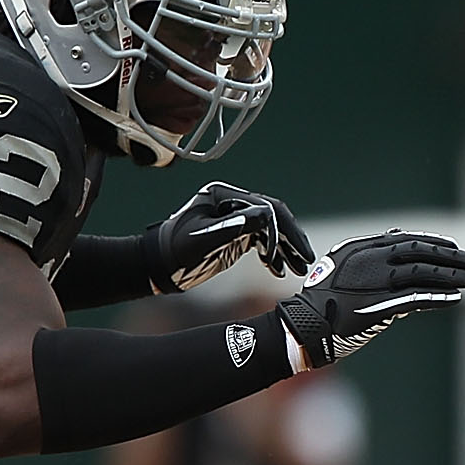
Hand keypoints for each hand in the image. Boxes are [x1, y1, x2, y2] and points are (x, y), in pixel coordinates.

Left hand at [147, 181, 313, 292]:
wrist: (159, 267)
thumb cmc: (175, 251)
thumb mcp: (204, 239)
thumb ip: (234, 226)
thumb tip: (266, 215)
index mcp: (223, 196)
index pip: (264, 207)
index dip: (282, 230)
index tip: (291, 253)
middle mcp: (232, 203)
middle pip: (273, 216)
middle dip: (291, 239)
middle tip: (306, 259)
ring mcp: (235, 218)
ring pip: (271, 230)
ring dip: (286, 249)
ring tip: (299, 268)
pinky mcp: (236, 234)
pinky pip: (263, 241)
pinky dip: (274, 255)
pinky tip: (280, 269)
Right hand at [276, 231, 464, 367]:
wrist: (306, 324)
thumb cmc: (325, 298)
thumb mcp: (342, 265)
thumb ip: (371, 252)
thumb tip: (396, 237)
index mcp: (363, 248)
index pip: (407, 239)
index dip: (433, 242)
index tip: (452, 246)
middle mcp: (372, 261)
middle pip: (420, 253)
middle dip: (448, 257)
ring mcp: (377, 283)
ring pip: (423, 275)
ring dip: (450, 277)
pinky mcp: (381, 306)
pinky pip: (417, 299)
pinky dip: (438, 297)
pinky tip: (454, 298)